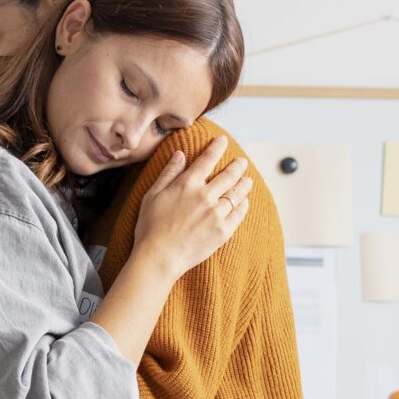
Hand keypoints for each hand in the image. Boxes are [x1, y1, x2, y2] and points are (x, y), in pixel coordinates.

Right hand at [129, 135, 250, 274]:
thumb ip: (169, 173)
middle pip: (228, 175)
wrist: (159, 257)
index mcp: (187, 184)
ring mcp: (216, 214)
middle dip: (237, 166)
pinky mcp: (223, 231)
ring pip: (236, 194)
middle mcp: (205, 196)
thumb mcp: (153, 195)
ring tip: (248, 180)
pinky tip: (244, 202)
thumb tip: (180, 154)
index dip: (217, 147)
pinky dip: (243, 206)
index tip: (223, 141)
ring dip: (244, 185)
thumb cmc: (150, 227)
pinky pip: (238, 214)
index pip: (207, 159)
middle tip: (242, 161)